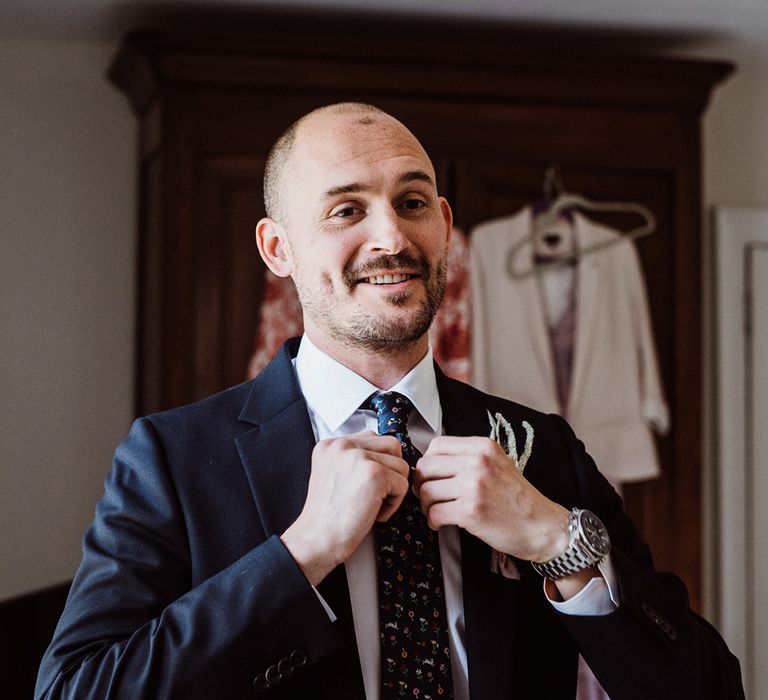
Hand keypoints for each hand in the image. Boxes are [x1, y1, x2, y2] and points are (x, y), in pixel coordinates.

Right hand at [281, 431, 408, 584]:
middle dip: (390, 472)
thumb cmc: (326, 518)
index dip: (378, 463)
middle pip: (392, 446)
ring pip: (401, 465)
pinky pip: (402, 484)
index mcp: (331, 444)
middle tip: (374, 495)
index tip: (367, 485)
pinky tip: (373, 514)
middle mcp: (342, 445)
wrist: (315, 541)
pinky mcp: (374, 474)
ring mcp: (358, 457)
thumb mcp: (332, 475)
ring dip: (392, 489)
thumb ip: (352, 460)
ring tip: (371, 505)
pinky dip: (393, 504)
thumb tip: (385, 457)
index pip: (372, 438)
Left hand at [413, 436, 570, 562]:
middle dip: (422, 483)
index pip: (436, 445)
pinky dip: (433, 521)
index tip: (432, 476)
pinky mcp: (471, 511)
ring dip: (426, 505)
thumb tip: (434, 460)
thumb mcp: (498, 464)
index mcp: (483, 446)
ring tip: (435, 511)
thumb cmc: (518, 498)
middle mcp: (478, 462)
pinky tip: (440, 524)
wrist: (542, 526)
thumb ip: (470, 457)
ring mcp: (474, 486)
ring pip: (426, 491)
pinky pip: (434, 513)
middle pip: (426, 466)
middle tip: (428, 496)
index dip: (429, 462)